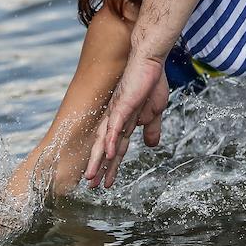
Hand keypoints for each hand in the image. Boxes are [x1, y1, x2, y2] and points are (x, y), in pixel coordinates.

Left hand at [83, 56, 168, 188]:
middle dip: (98, 168)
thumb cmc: (152, 80)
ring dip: (97, 159)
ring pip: (104, 140)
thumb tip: (151, 145)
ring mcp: (117, 112)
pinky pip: (114, 125)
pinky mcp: (122, 104)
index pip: (116, 148)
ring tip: (90, 177)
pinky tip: (105, 154)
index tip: (105, 182)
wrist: (150, 58)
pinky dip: (109, 140)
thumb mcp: (155, 110)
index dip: (110, 165)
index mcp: (124, 121)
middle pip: (105, 148)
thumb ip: (151, 128)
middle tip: (91, 186)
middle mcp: (116, 118)